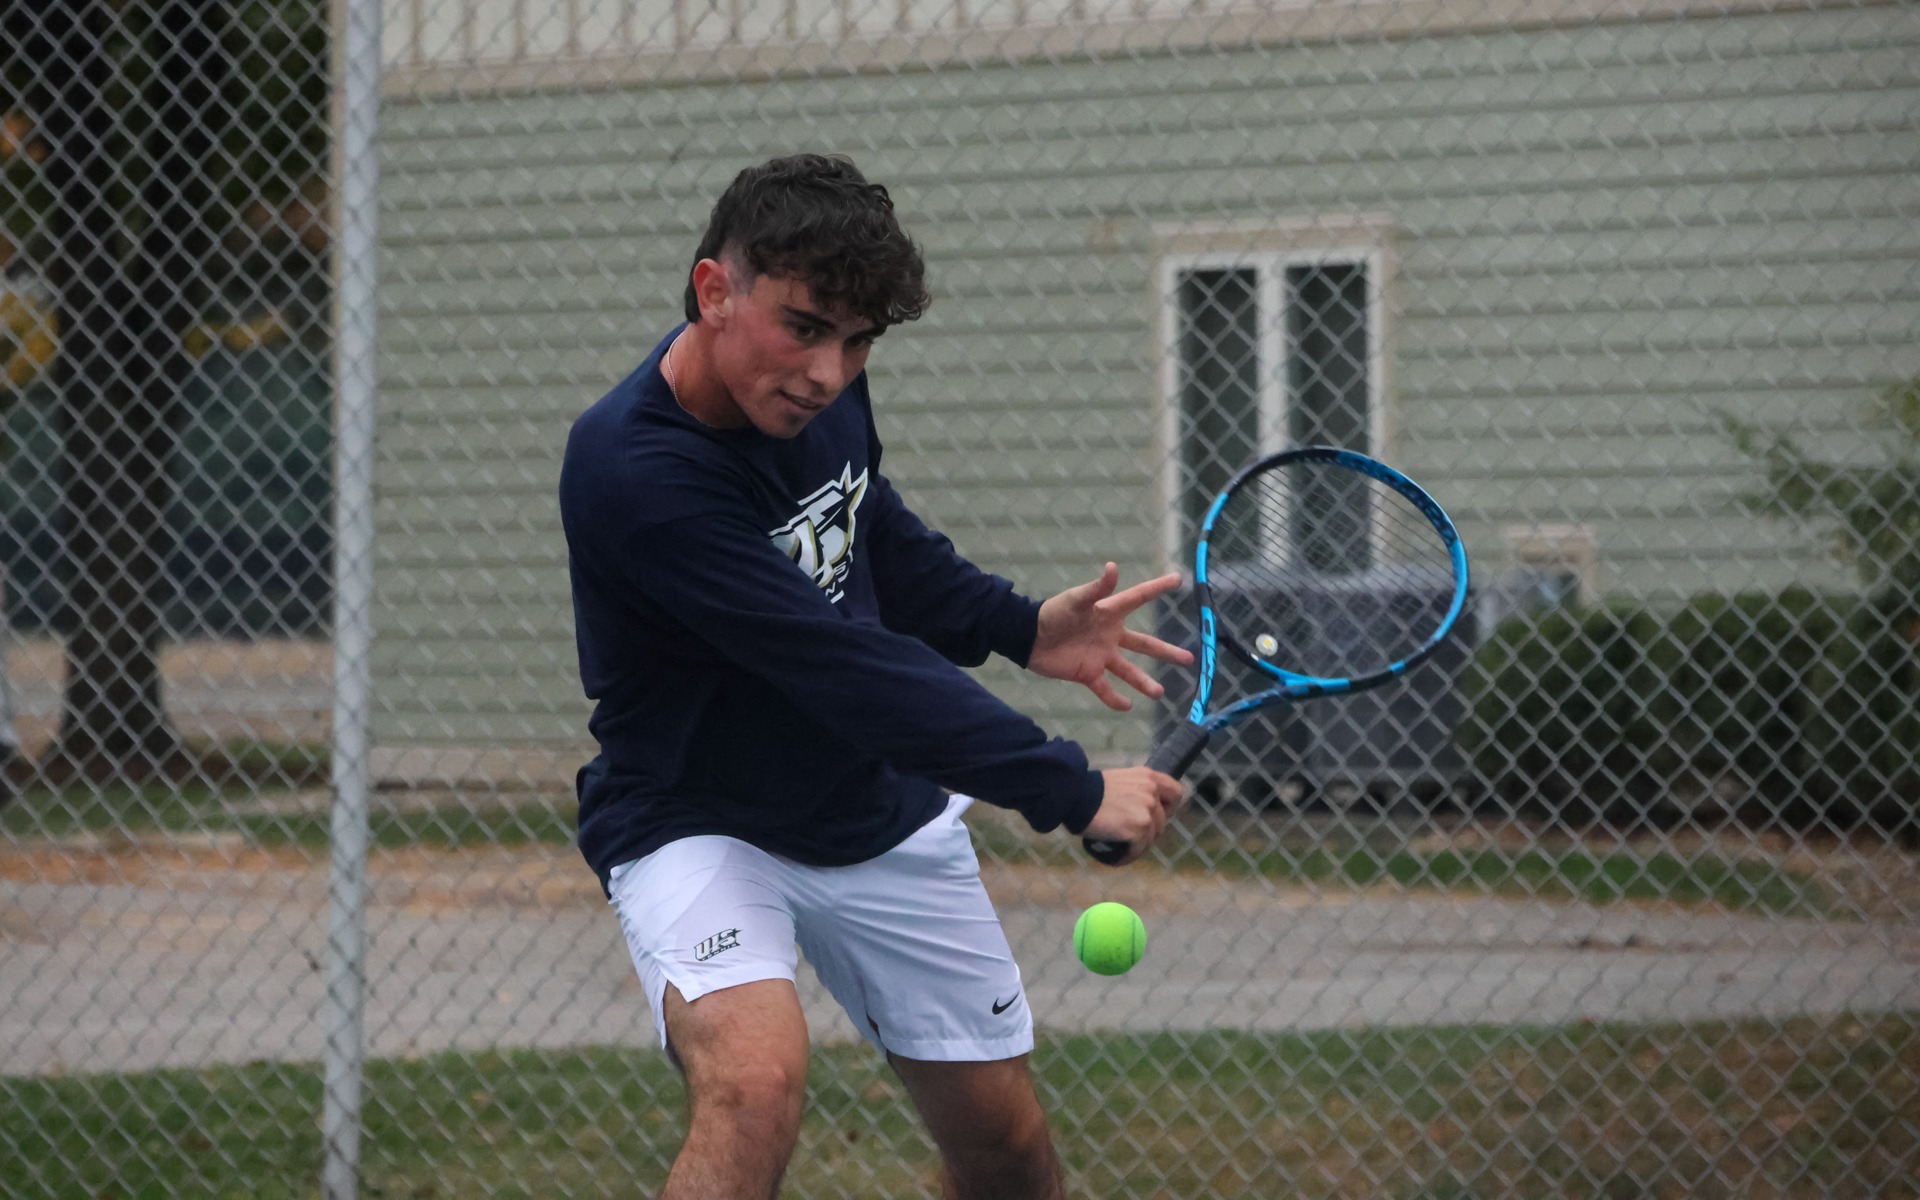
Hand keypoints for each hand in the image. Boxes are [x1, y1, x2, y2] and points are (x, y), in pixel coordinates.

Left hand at [1029, 563, 1193, 711]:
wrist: (1027, 637)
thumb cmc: (1052, 613)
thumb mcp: (1075, 600)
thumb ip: (1096, 588)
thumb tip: (1113, 567)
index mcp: (1109, 613)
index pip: (1139, 598)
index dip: (1158, 588)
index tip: (1178, 579)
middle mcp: (1111, 635)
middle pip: (1145, 644)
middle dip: (1166, 652)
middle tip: (1189, 659)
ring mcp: (1101, 656)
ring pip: (1129, 671)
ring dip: (1144, 682)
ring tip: (1159, 693)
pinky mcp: (1087, 673)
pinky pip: (1105, 689)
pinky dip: (1115, 699)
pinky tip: (1128, 707)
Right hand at [1082, 767, 1184, 865]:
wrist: (1073, 796)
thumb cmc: (1088, 790)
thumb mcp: (1121, 781)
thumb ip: (1137, 792)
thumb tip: (1146, 813)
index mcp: (1148, 778)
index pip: (1176, 793)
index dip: (1169, 807)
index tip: (1156, 815)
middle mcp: (1151, 793)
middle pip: (1161, 822)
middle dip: (1146, 831)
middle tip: (1127, 836)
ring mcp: (1147, 812)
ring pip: (1151, 839)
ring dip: (1136, 846)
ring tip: (1118, 849)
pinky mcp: (1139, 830)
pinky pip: (1138, 850)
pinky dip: (1126, 856)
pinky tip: (1113, 857)